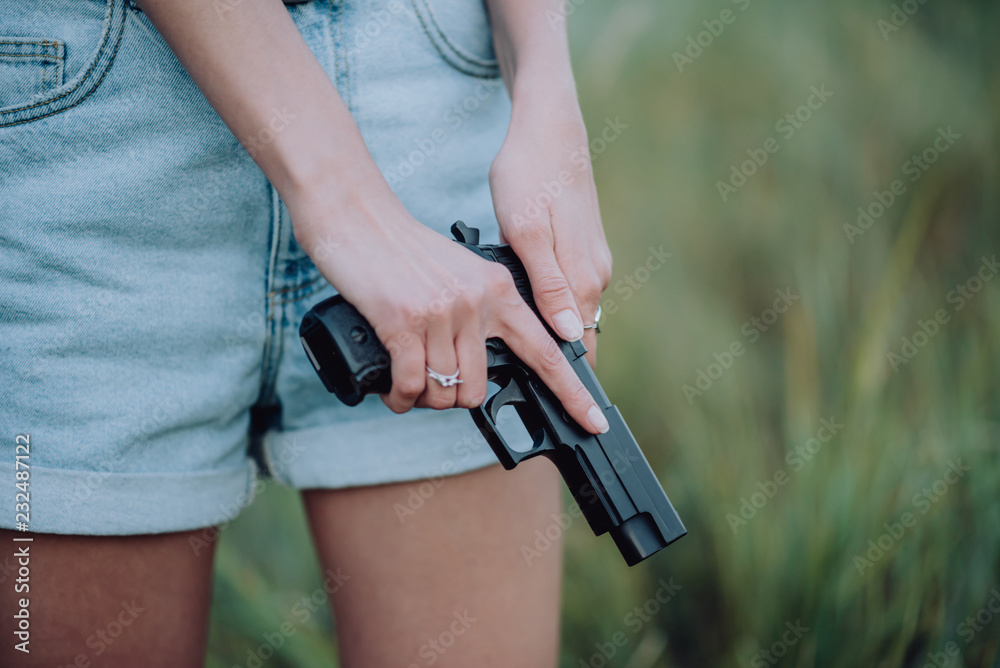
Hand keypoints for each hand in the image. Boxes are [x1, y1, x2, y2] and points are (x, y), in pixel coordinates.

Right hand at [290, 177, 609, 433]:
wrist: (356, 216)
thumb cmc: (403, 250)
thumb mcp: (462, 273)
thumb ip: (483, 312)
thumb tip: (485, 368)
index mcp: (500, 289)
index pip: (548, 351)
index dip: (573, 393)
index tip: (594, 422)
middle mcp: (477, 301)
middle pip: (479, 388)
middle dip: (453, 398)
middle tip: (431, 383)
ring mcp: (442, 311)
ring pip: (445, 392)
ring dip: (424, 400)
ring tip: (408, 385)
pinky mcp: (404, 320)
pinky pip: (411, 385)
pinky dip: (400, 398)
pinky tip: (394, 392)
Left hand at [488, 94, 611, 367]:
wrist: (548, 128)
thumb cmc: (530, 176)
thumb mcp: (528, 233)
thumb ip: (550, 288)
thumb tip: (571, 334)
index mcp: (583, 280)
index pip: (581, 348)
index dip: (568, 381)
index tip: (558, 410)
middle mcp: (594, 276)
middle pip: (578, 337)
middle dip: (557, 366)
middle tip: (526, 391)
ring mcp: (590, 261)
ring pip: (572, 315)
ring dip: (552, 338)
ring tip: (522, 360)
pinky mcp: (581, 248)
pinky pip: (568, 293)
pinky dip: (551, 310)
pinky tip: (527, 310)